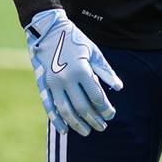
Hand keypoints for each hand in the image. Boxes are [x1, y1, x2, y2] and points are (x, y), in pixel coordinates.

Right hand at [25, 8, 122, 136]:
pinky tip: (64, 130)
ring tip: (87, 132)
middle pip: (82, 106)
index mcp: (82, 69)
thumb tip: (119, 88)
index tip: (111, 114)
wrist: (49, 30)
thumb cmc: (75, 40)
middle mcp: (67, 78)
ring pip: (66, 111)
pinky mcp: (43, 85)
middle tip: (102, 127)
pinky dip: (56, 120)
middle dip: (94, 119)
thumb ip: (106, 71)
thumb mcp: (93, 51)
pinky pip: (49, 107)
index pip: (96, 96)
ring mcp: (53, 83)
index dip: (105, 108)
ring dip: (77, 124)